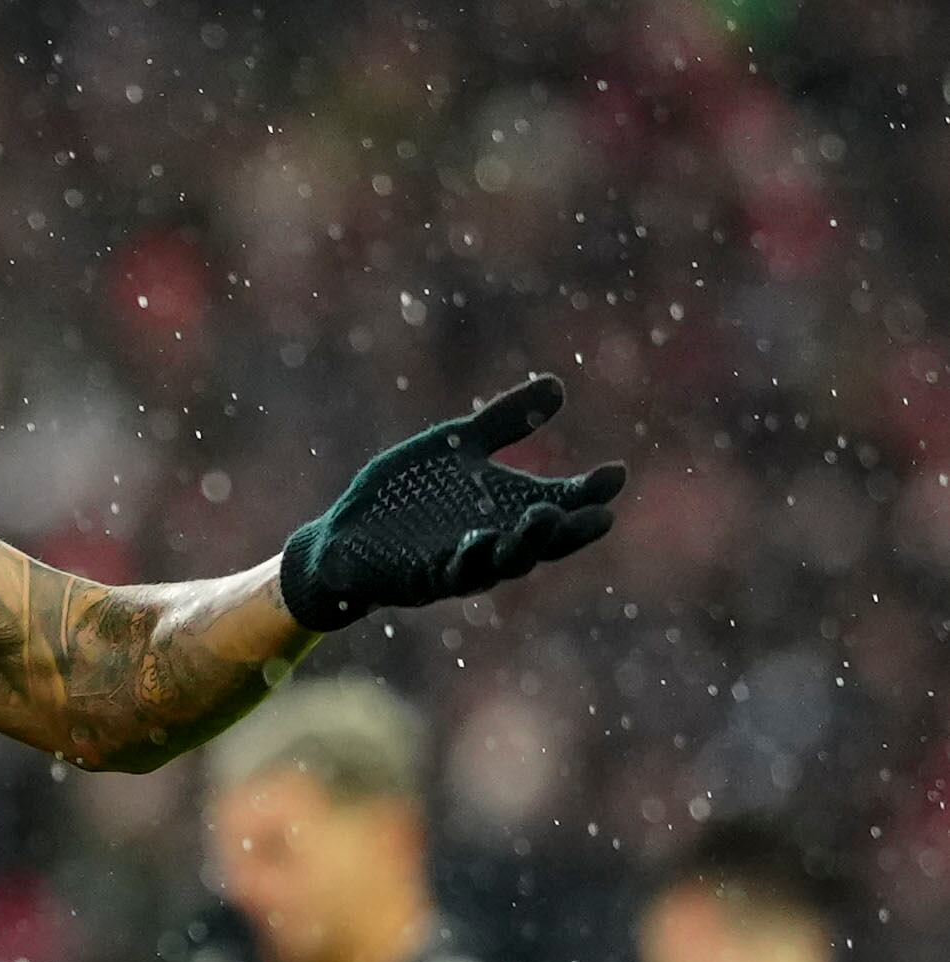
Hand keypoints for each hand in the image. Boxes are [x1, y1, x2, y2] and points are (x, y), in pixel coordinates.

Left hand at [277, 374, 622, 631]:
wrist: (347, 534)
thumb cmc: (410, 493)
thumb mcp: (458, 447)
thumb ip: (505, 421)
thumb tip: (559, 384)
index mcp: (510, 510)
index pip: (564, 503)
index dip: (590, 493)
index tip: (615, 473)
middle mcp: (496, 541)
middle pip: (545, 542)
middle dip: (570, 529)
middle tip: (599, 516)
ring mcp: (463, 563)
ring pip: (505, 563)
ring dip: (525, 544)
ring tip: (542, 517)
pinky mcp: (424, 577)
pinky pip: (452, 572)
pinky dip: (467, 559)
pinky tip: (476, 541)